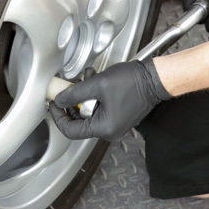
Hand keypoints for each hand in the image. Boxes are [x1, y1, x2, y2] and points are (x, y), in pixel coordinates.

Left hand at [48, 61, 170, 141]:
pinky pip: (99, 107)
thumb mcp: (97, 85)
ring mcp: (115, 123)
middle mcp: (110, 130)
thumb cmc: (133, 83)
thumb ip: (74, 93)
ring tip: (84, 78)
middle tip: (66, 88)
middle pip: (80, 120)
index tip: (53, 103)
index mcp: (104, 128)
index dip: (58, 116)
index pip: (71, 130)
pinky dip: (94, 94)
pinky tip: (94, 79)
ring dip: (83, 94)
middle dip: (72, 101)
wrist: (155, 78)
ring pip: (89, 111)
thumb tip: (60, 99)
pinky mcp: (118, 114)